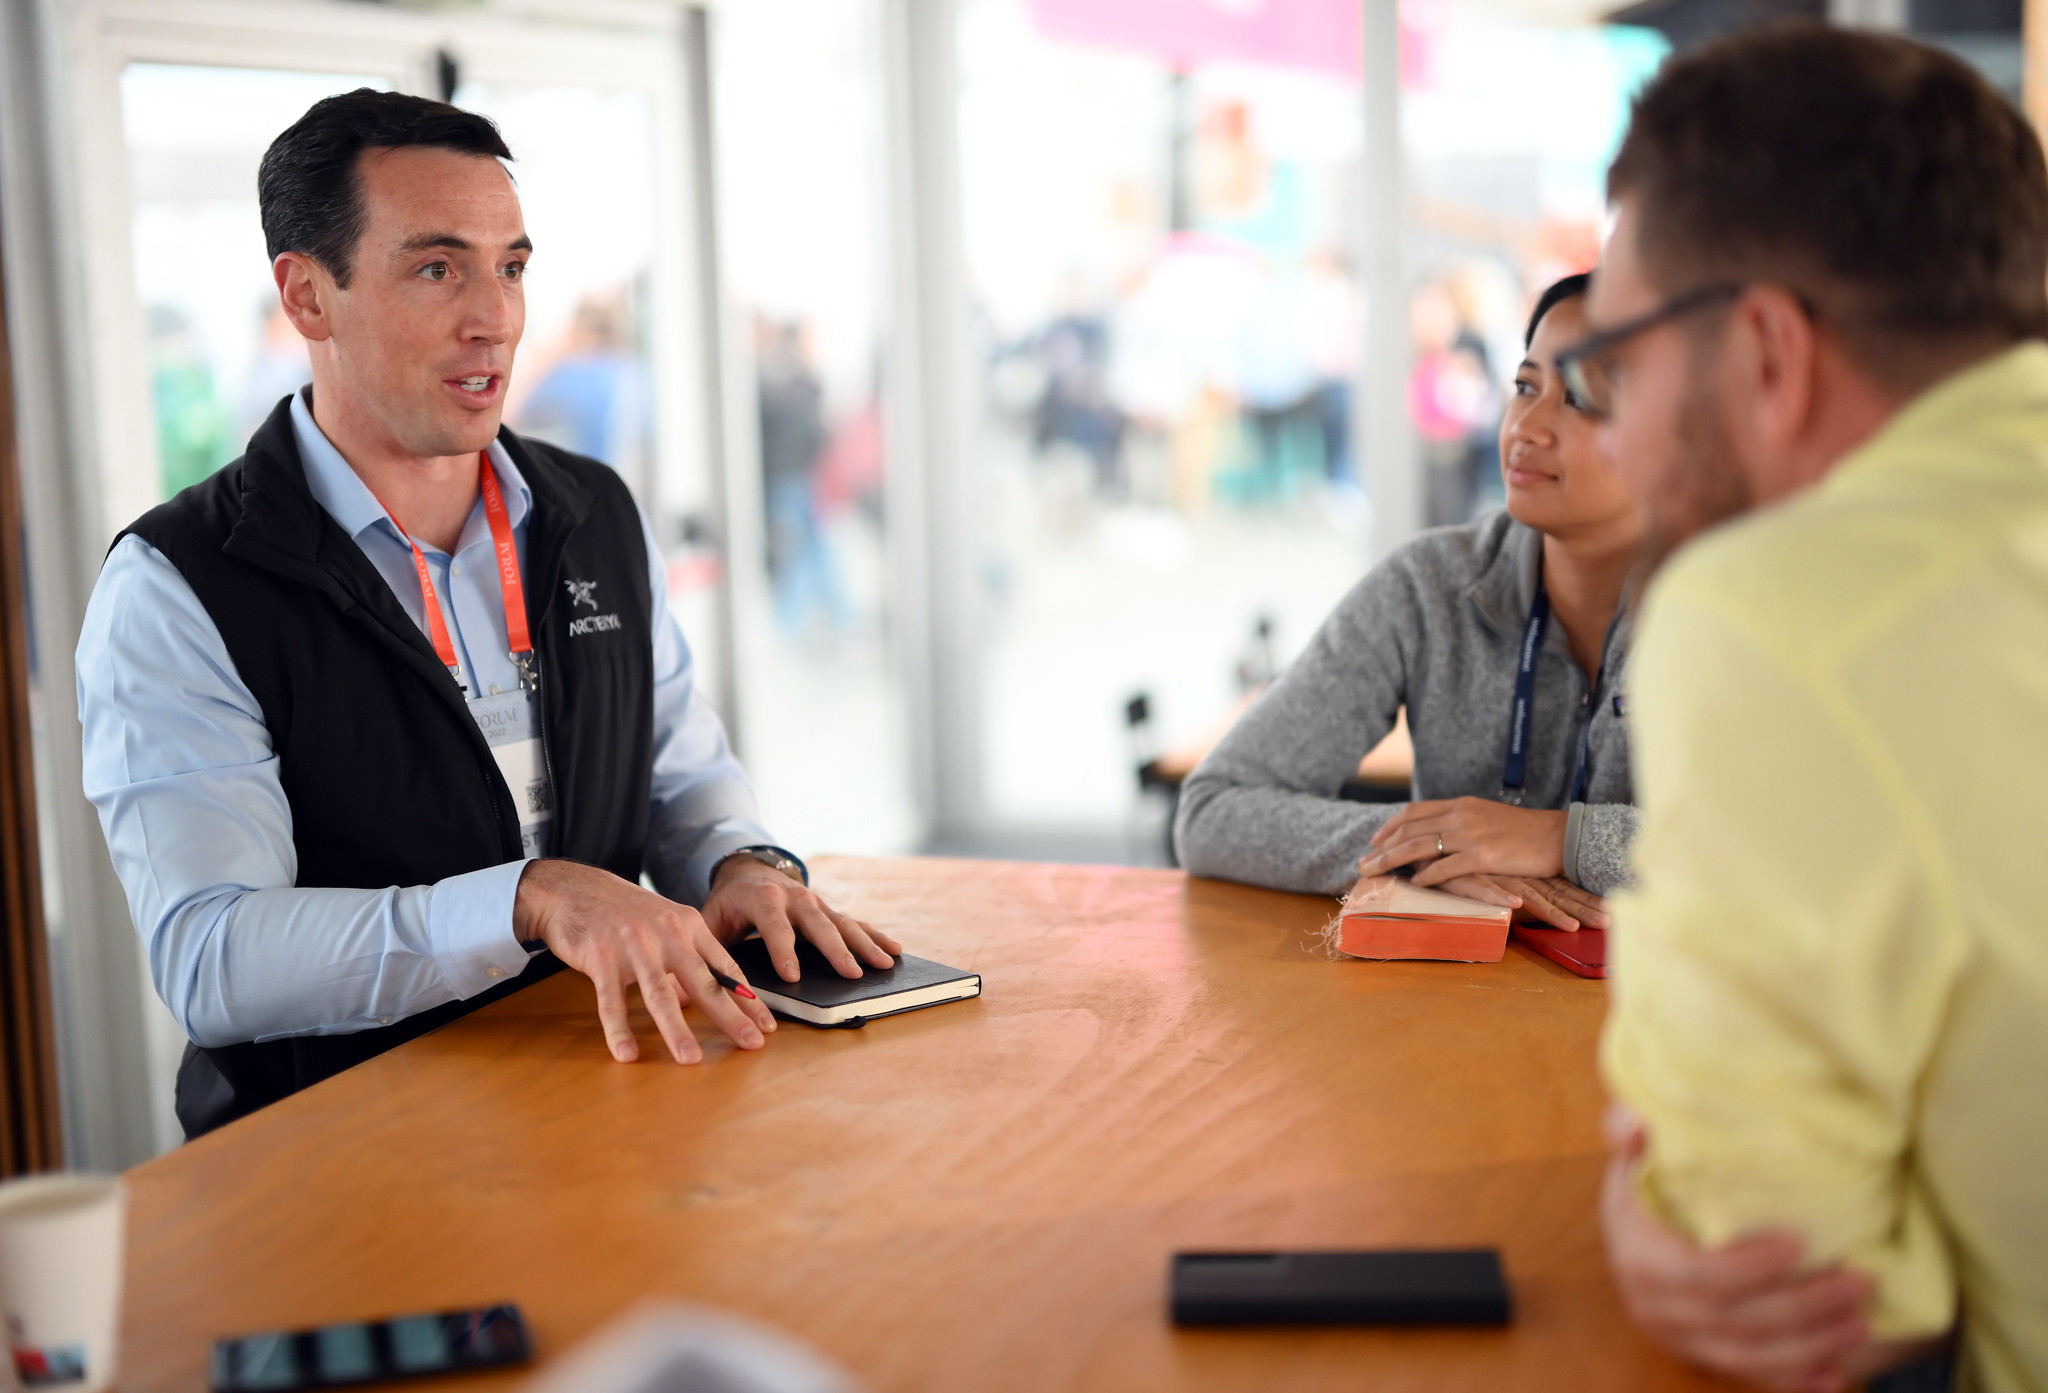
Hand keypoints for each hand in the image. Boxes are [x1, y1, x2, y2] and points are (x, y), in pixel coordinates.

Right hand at [514, 859, 776, 1063]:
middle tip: (751, 1044)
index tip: (766, 1026)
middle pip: (704, 982)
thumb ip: (686, 959)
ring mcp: (634, 945)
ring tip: (691, 1059)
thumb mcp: (665, 925)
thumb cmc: (625, 913)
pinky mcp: (601, 957)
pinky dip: (619, 1029)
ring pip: (660, 994)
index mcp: (689, 925)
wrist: (573, 889)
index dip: (748, 999)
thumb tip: (700, 1000)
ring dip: (677, 1030)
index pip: (726, 968)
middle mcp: (667, 933)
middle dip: (730, 1017)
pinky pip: (611, 1000)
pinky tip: (627, 1053)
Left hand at [702, 856, 901, 983]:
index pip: (773, 925)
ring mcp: (816, 902)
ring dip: (865, 944)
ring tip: (885, 964)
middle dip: (836, 950)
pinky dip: (875, 936)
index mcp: (761, 898)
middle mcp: (794, 896)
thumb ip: (700, 948)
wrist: (747, 871)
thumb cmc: (727, 904)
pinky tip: (894, 950)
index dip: (783, 951)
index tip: (793, 977)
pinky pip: (855, 923)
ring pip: (843, 923)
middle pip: (818, 924)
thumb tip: (681, 986)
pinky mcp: (828, 910)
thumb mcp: (708, 921)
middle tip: (852, 974)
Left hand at [1357, 797, 1565, 884]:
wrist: (1558, 837)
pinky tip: (1413, 884)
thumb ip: (1461, 822)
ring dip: (1391, 861)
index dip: (1389, 827)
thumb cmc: (1524, 832)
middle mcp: (1461, 816)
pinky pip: (1445, 867)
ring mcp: (1470, 835)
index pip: (1414, 812)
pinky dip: (1425, 876)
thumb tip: (1438, 833)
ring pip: (1419, 847)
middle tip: (1363, 864)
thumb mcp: (1486, 817)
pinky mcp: (1482, 856)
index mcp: (1460, 805)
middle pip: (1409, 830)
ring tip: (1374, 874)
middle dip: (1381, 848)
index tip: (1373, 841)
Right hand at [1432, 873, 1609, 930]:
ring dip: (1553, 912)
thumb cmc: (1463, 859)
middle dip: (1583, 907)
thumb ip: (1512, 884)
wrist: (1428, 837)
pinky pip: (1488, 890)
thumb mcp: (1494, 872)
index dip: (1586, 899)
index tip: (1613, 914)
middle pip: (1555, 892)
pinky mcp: (1471, 876)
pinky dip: (1501, 898)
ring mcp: (1496, 874)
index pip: (1561, 887)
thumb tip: (1533, 899)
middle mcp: (1516, 873)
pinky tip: (1517, 906)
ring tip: (1576, 927)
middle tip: (1610, 921)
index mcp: (1526, 872)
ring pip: (1529, 894)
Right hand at [1601, 1106, 1891, 1392]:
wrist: (1634, 1238)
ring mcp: (1683, 1340)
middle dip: (1804, 1306)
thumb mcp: (1633, 1158)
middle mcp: (1657, 1310)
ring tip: (1861, 1321)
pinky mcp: (1706, 1358)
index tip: (1801, 1242)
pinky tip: (1836, 1377)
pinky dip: (1796, 1381)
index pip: (1698, 1276)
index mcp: (1640, 1261)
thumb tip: (1638, 1124)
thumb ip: (1627, 1133)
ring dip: (1812, 1345)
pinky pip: (1753, 1377)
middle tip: (1859, 1280)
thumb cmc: (1646, 1190)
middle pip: (1736, 1321)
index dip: (1751, 1267)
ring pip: (1751, 1356)